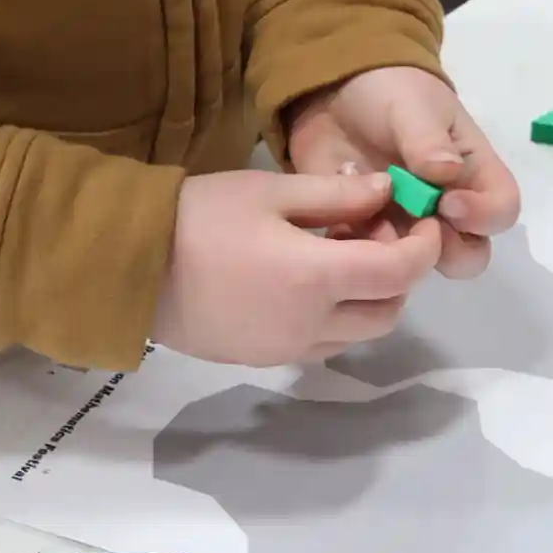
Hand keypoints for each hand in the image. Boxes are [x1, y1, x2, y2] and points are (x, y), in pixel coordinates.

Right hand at [152, 169, 444, 365]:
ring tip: (340, 251)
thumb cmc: (200, 218)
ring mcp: (285, 350)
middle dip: (398, 273)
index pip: (399, 273)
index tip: (422, 219)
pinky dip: (336, 316)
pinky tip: (309, 279)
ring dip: (368, 298)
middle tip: (375, 229)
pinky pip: (322, 344)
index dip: (422, 246)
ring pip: (357, 335)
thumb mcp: (271, 192)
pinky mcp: (261, 359)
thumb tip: (387, 194)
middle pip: (387, 312)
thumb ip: (337, 196)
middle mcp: (310, 327)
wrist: (130, 267)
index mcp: (317, 280)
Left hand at [284, 66, 522, 280]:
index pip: (502, 210)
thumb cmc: (390, 92)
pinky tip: (338, 224)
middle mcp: (447, 209)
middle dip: (442, 249)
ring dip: (395, 254)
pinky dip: (355, 251)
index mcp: (472, 172)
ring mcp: (407, 226)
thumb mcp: (412, 105)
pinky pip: (369, 265)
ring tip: (367, 221)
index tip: (448, 202)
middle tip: (410, 223)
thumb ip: (428, 140)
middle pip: (468, 255)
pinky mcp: (368, 235)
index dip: (483, 216)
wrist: (335, 93)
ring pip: (417, 267)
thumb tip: (446, 173)